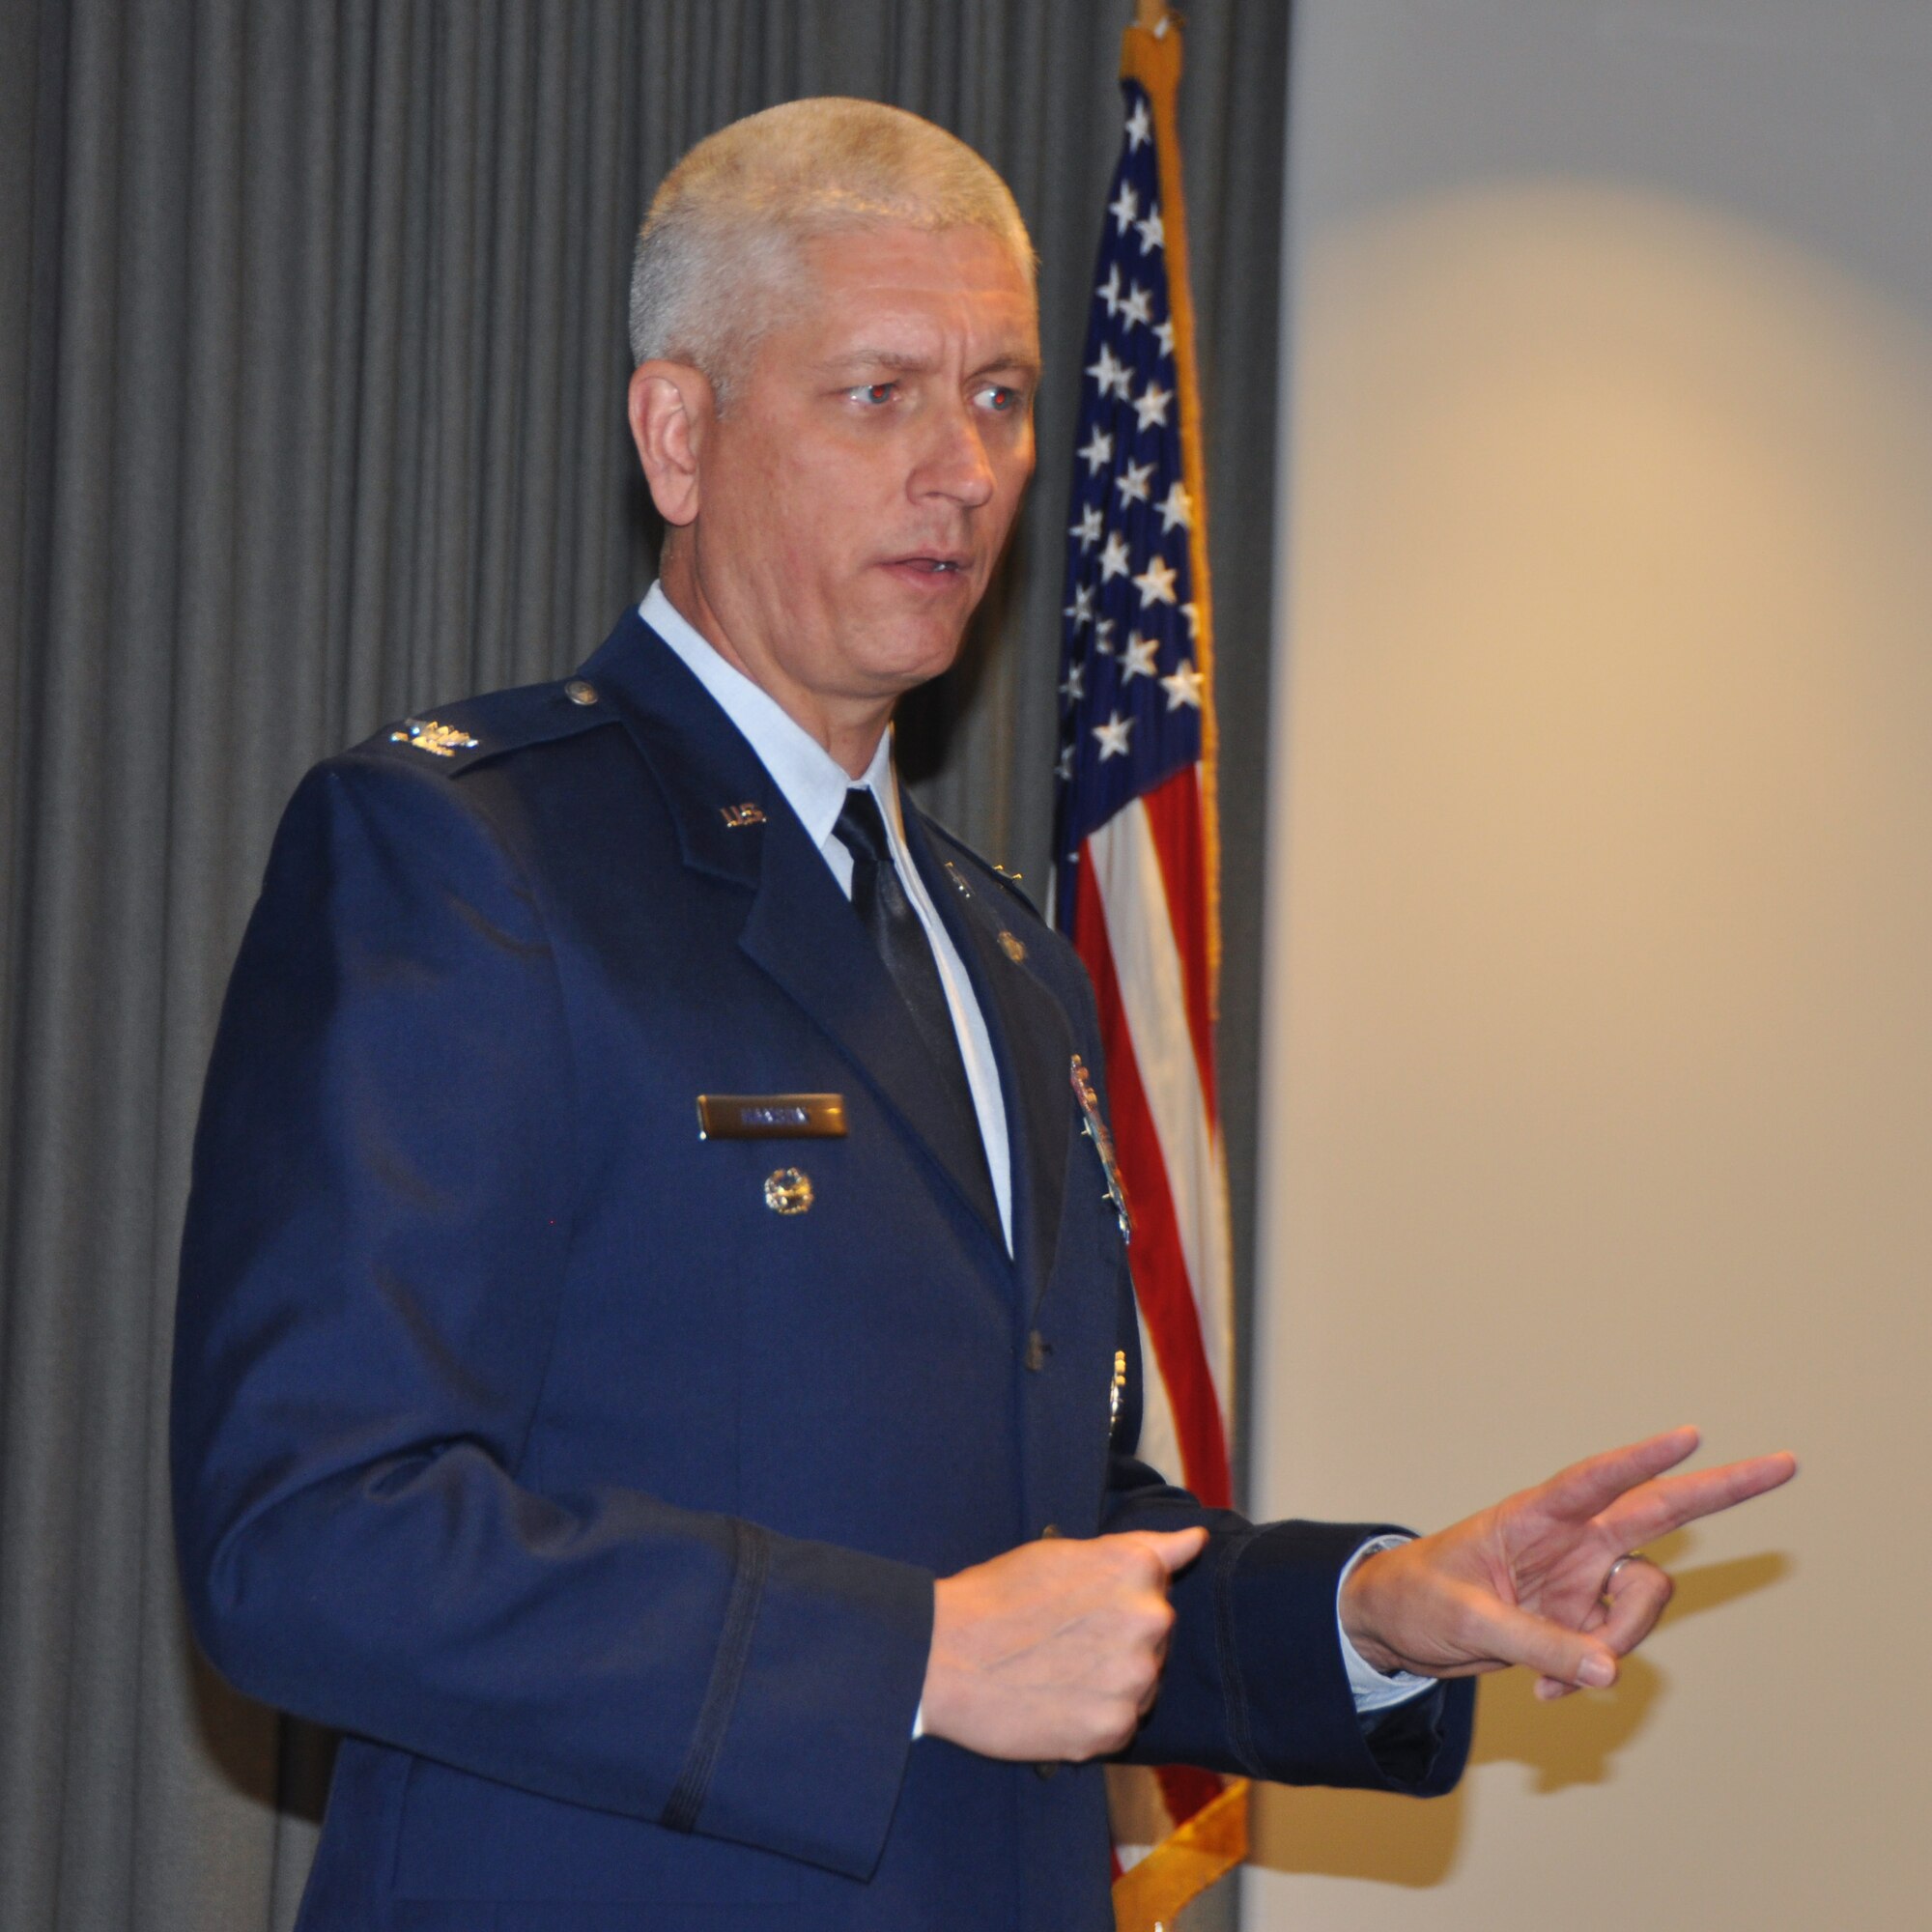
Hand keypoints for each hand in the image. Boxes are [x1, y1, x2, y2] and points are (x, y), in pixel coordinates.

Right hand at [920, 1527, 1208, 1760]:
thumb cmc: (996, 1597)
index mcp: (1137, 1569)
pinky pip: (1120, 1723)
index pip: (1160, 1582)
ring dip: (1111, 1681)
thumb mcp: (1064, 1552)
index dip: (1117, 1594)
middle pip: (1154, 1636)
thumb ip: (1141, 1547)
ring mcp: (1135, 1679)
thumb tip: (1197, 1540)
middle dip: (1119, 1638)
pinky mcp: (1114, 1730)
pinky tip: (1055, 1702)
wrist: (942, 1657)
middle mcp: (1148, 1621)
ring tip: (1056, 1673)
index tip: (1086, 1605)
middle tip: (1063, 1640)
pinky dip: (1094, 1717)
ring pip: (1142, 1682)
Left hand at [1340, 1427, 1796, 1698]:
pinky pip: (1618, 1647)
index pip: (1596, 1479)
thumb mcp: (1467, 1621)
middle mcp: (1572, 1539)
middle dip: (1722, 1489)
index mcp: (1535, 1515)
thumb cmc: (1421, 1599)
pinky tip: (1543, 1690)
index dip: (1642, 1458)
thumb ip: (1536, 1641)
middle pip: (1660, 1509)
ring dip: (1620, 1638)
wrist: (1398, 1628)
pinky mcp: (1584, 1618)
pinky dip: (1589, 1674)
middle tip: (1786, 1464)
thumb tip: (1608, 1670)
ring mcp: (1584, 1578)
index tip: (1691, 1436)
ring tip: (1551, 1676)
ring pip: (1648, 1597)